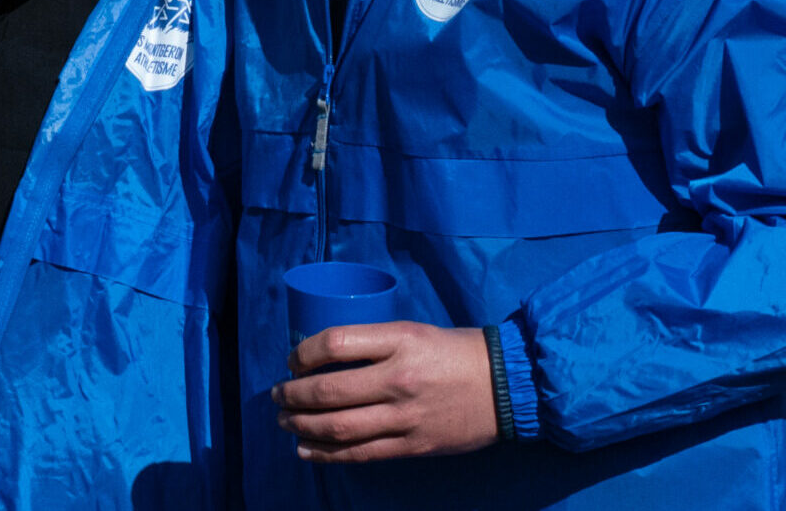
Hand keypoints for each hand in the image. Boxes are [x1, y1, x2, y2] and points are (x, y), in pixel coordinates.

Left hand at [274, 322, 499, 462]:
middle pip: (328, 391)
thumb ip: (373, 343)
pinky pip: (360, 454)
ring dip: (302, 425)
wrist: (507, 386)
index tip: (292, 360)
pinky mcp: (413, 445)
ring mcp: (406, 416)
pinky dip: (326, 454)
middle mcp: (399, 378)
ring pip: (338, 427)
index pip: (334, 343)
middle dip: (292, 395)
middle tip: (278, 395)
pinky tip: (306, 449)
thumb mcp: (413, 331)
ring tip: (285, 421)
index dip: (303, 353)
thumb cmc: (455, 351)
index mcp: (399, 340)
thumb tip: (323, 356)